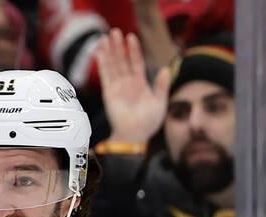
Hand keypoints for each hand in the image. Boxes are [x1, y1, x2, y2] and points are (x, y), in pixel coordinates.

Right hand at [94, 28, 169, 144]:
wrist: (134, 136)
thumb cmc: (148, 122)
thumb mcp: (160, 102)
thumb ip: (161, 86)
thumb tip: (165, 69)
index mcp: (140, 84)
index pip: (136, 62)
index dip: (134, 50)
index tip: (131, 37)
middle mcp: (128, 83)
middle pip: (122, 60)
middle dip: (118, 46)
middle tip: (115, 31)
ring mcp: (117, 87)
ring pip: (112, 65)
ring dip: (109, 51)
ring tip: (105, 37)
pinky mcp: (109, 92)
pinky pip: (105, 75)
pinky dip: (102, 63)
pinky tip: (99, 52)